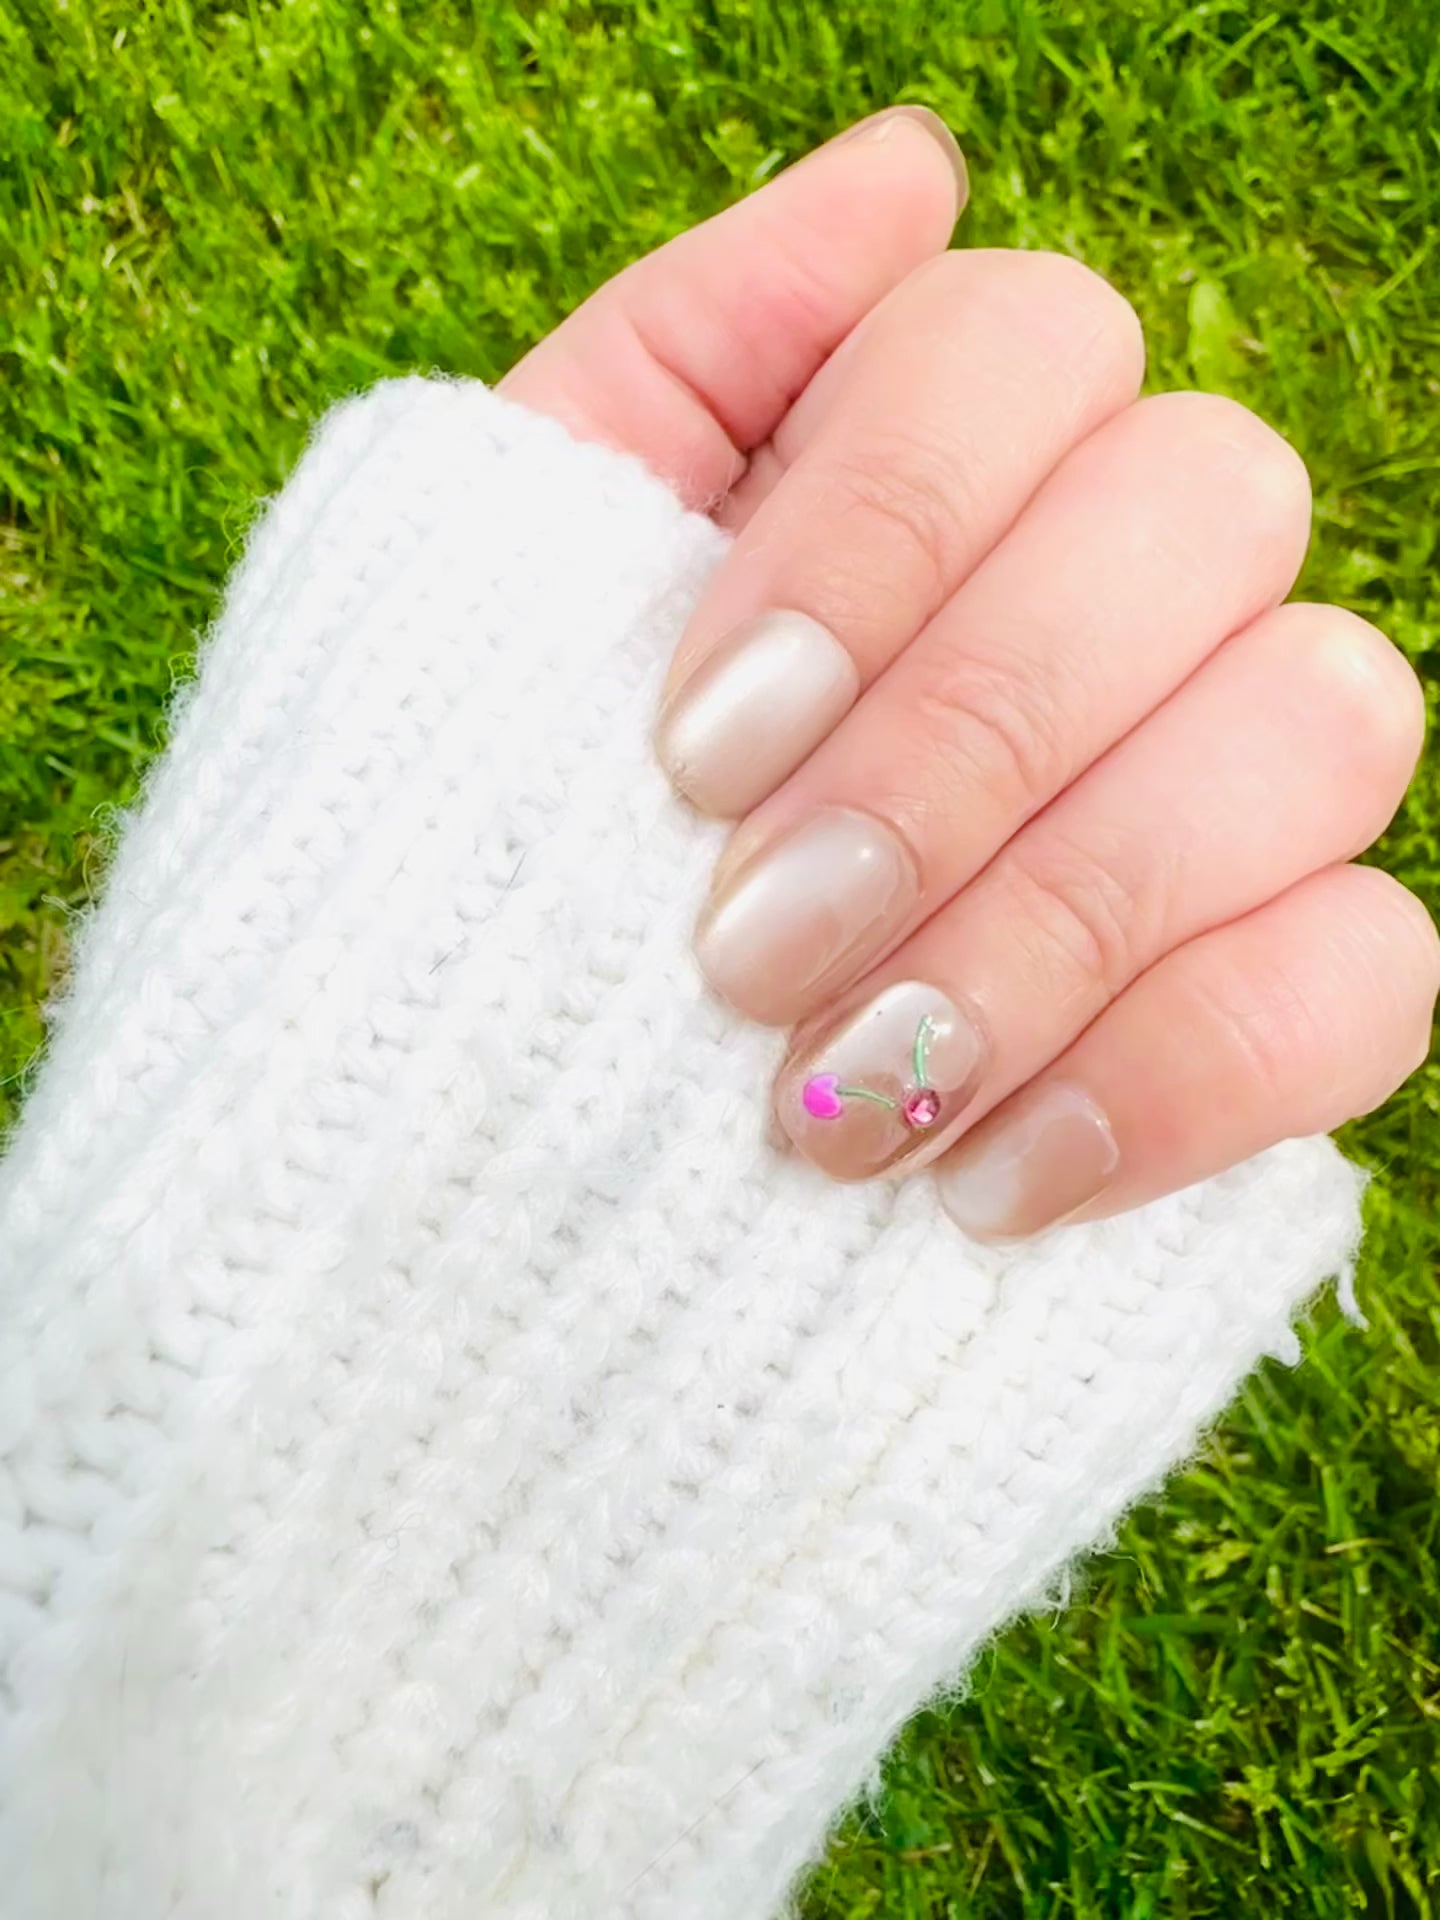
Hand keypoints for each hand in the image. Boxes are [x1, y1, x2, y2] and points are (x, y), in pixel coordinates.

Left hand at [502, 106, 1436, 1237]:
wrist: (489, 1128)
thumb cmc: (488, 837)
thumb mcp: (510, 584)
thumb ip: (691, 351)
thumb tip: (912, 171)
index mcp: (939, 461)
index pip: (1032, 340)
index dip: (880, 531)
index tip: (692, 751)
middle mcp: (1123, 590)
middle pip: (1209, 507)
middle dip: (970, 740)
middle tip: (751, 949)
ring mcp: (1223, 790)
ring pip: (1329, 724)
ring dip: (1064, 916)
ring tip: (840, 1096)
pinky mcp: (1272, 996)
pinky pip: (1368, 975)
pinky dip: (1180, 1076)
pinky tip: (983, 1178)